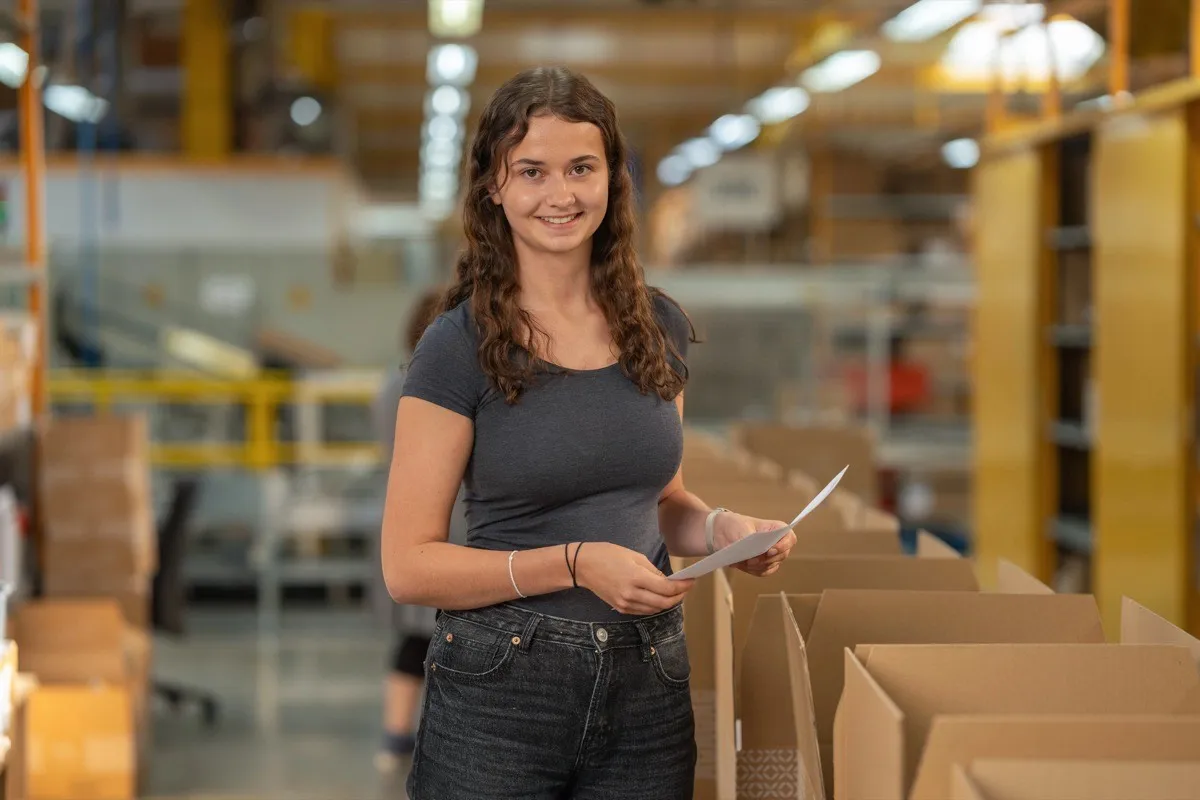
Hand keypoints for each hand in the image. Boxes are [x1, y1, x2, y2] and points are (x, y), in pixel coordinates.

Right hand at [576, 542, 694, 614]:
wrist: (583, 566)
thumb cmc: (608, 555)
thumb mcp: (634, 556)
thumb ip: (653, 571)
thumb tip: (668, 581)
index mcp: (636, 577)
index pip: (666, 589)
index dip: (682, 587)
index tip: (691, 581)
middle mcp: (631, 594)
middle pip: (664, 602)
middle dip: (679, 597)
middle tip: (686, 588)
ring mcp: (625, 603)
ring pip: (655, 609)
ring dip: (668, 603)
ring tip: (675, 593)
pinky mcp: (621, 608)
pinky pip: (644, 611)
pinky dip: (655, 606)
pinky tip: (659, 597)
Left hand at [712, 512, 795, 576]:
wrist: (721, 532)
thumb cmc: (735, 525)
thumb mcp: (742, 528)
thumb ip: (752, 540)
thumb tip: (756, 553)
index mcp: (776, 529)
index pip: (790, 538)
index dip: (783, 546)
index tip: (769, 550)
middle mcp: (777, 542)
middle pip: (782, 555)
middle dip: (766, 559)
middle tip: (751, 559)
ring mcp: (770, 555)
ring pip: (771, 565)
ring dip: (758, 565)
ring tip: (744, 561)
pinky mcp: (762, 564)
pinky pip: (763, 572)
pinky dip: (754, 570)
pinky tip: (744, 565)